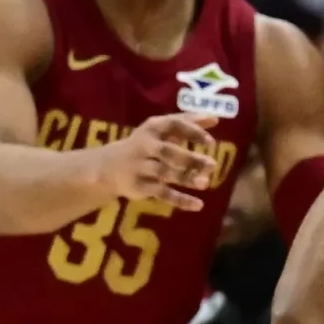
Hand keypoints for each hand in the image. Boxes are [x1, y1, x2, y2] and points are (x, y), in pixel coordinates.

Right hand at [97, 113, 221, 213]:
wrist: (108, 166)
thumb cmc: (146, 144)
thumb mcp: (161, 130)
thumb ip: (188, 123)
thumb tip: (215, 118)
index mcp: (153, 128)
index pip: (173, 124)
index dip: (192, 131)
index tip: (211, 142)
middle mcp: (145, 146)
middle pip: (167, 151)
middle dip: (189, 158)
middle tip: (212, 165)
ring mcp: (141, 167)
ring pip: (164, 173)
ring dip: (185, 178)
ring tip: (205, 183)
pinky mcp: (140, 186)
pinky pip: (162, 193)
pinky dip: (180, 200)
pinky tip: (198, 205)